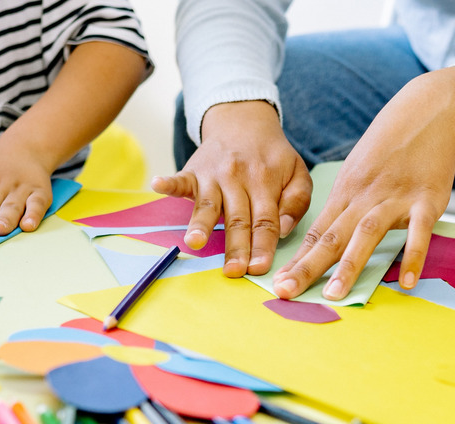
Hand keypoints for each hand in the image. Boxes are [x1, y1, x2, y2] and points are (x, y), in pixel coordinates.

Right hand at [153, 101, 311, 276]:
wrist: (244, 121)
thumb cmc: (272, 156)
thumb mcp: (297, 173)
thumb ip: (297, 201)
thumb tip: (284, 229)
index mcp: (266, 183)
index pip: (265, 221)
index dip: (262, 246)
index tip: (259, 268)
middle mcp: (239, 180)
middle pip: (238, 219)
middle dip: (235, 247)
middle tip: (233, 270)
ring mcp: (214, 175)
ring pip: (208, 205)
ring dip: (201, 223)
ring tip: (194, 241)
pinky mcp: (194, 171)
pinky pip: (180, 178)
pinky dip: (168, 183)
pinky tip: (157, 185)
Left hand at [271, 68, 454, 299]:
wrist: (428, 112)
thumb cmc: (390, 146)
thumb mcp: (358, 170)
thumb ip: (345, 205)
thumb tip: (324, 237)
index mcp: (346, 192)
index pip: (316, 232)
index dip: (296, 259)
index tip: (277, 283)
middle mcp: (364, 197)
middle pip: (331, 236)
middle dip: (307, 267)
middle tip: (286, 291)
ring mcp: (395, 198)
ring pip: (367, 234)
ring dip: (349, 265)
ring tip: (335, 294)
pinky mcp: (427, 200)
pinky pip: (419, 232)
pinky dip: (414, 256)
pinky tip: (409, 282)